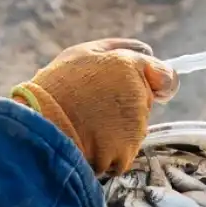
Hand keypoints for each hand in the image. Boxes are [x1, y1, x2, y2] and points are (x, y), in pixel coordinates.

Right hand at [12, 38, 177, 175]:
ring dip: (117, 128)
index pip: (165, 77)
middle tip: (94, 105)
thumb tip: (156, 62)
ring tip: (86, 123)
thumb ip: (124, 52)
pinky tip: (89, 142)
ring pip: (134, 129)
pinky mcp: (125, 154)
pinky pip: (122, 153)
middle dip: (126, 104)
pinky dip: (109, 151)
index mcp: (128, 66)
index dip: (154, 82)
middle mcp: (137, 96)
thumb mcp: (85, 53)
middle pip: (145, 104)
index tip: (142, 87)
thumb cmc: (57, 86)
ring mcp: (133, 128)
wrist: (40, 124)